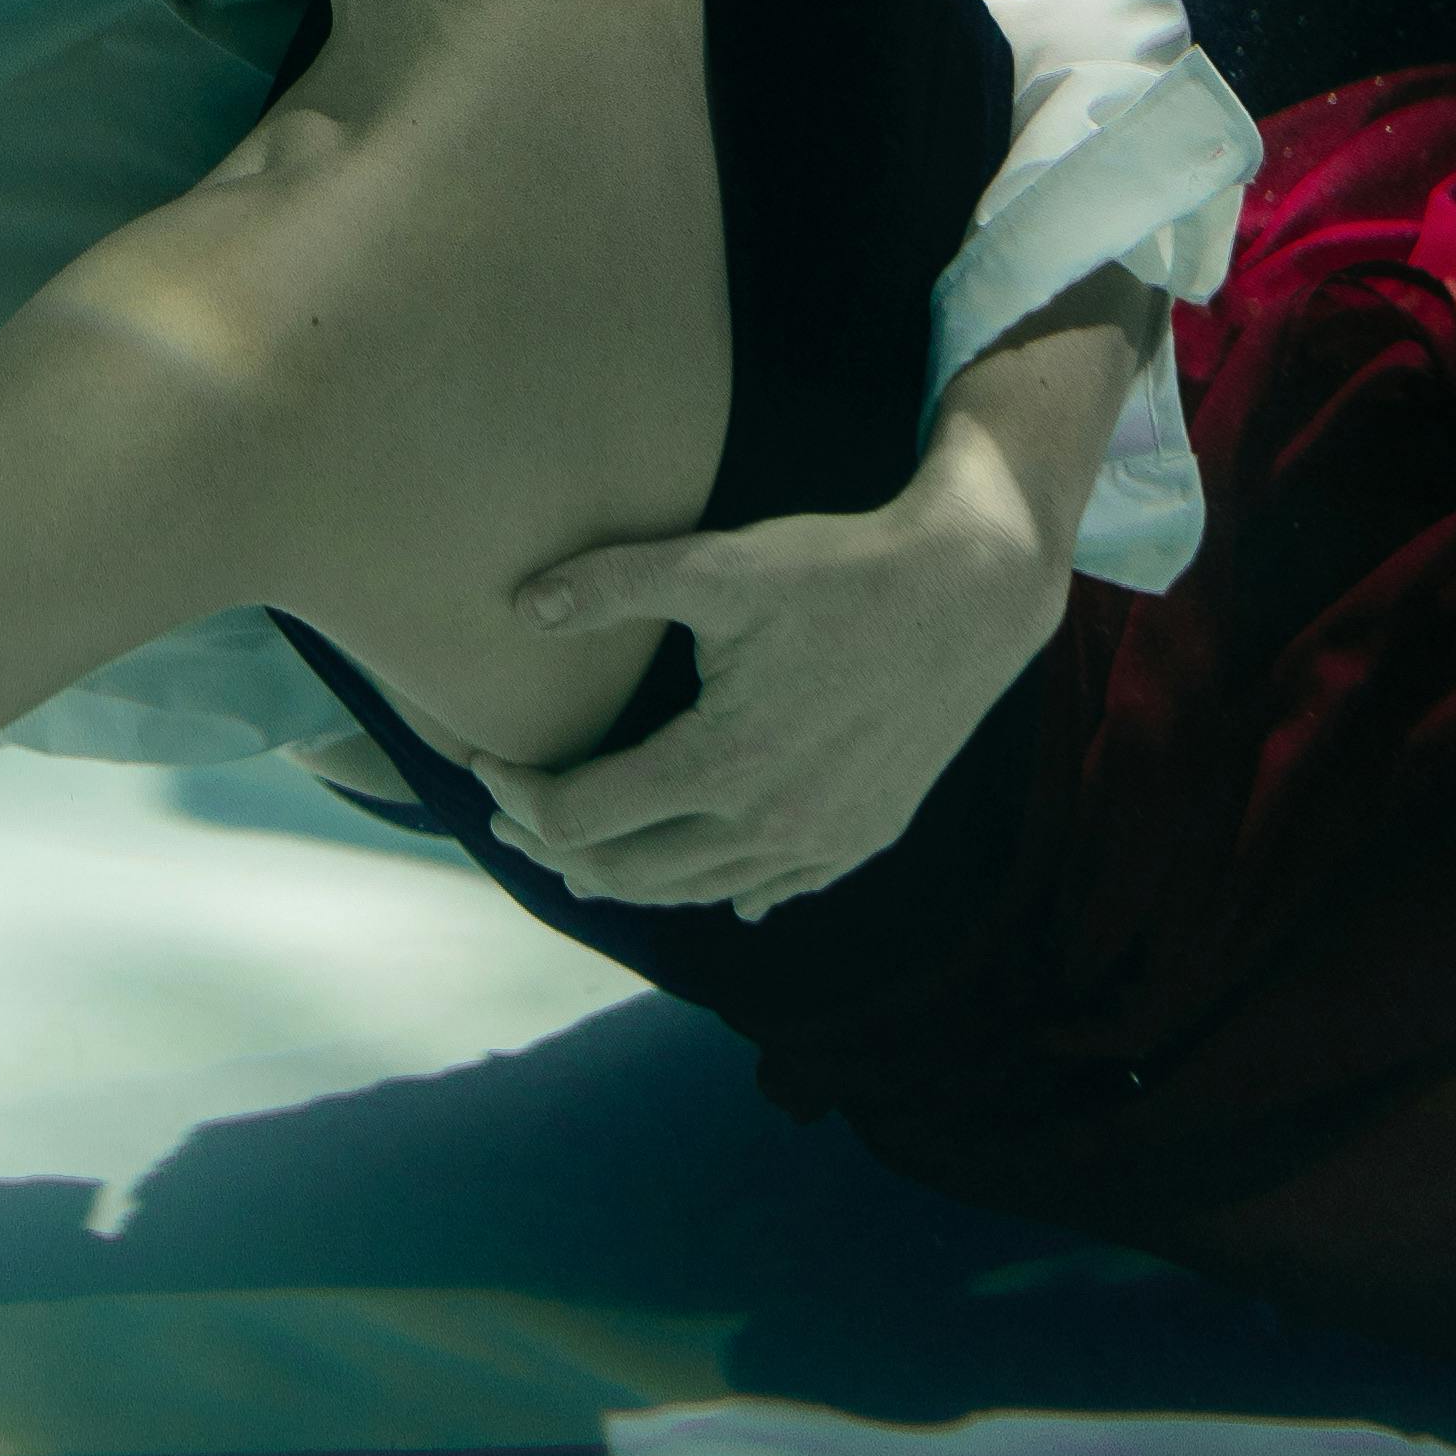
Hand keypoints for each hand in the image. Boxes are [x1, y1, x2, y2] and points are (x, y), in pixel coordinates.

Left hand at [494, 428, 1072, 917]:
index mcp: (721, 764)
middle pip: (630, 873)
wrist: (972, 594)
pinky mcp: (863, 838)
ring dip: (628, 878)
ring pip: (696, 892)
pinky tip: (703, 878)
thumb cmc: (842, 571)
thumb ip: (612, 582)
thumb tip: (519, 605)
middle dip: (556, 848)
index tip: (484, 763)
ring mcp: (821, 842)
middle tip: (512, 814)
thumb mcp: (719, 563)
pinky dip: (718, 888)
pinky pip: (772, 889)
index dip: (518, 796)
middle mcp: (769, 823)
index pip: (582, 815)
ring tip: (579, 851)